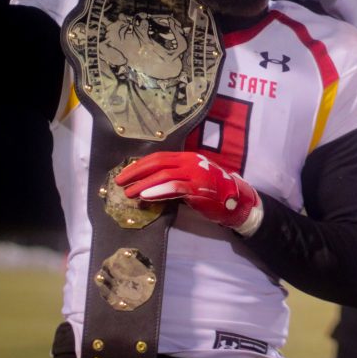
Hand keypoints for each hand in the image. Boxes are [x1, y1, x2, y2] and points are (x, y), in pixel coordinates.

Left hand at [115, 152, 260, 229]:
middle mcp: (190, 162)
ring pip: (162, 175)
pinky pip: (173, 187)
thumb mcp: (192, 179)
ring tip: (129, 193)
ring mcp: (195, 174)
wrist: (236, 200)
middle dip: (136, 172)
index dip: (139, 165)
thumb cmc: (213, 190)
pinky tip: (145, 196)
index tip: (125, 173)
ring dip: (142, 184)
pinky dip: (157, 191)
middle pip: (157, 163)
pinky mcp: (197, 188)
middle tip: (120, 182)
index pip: (159, 157)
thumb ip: (173, 179)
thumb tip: (148, 186)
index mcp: (188, 157)